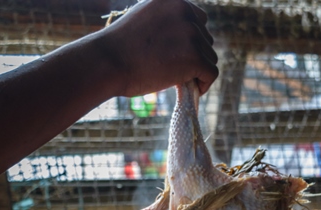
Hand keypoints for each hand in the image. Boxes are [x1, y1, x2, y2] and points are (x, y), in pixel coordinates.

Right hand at [97, 0, 218, 96]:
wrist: (108, 62)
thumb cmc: (119, 48)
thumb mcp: (144, 20)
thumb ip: (165, 23)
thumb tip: (181, 41)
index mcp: (173, 0)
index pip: (199, 21)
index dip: (192, 42)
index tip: (180, 57)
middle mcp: (185, 12)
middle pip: (206, 40)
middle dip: (195, 58)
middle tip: (176, 72)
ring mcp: (191, 34)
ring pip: (210, 58)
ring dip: (198, 72)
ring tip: (178, 81)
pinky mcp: (194, 57)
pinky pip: (211, 74)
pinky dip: (204, 85)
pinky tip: (191, 90)